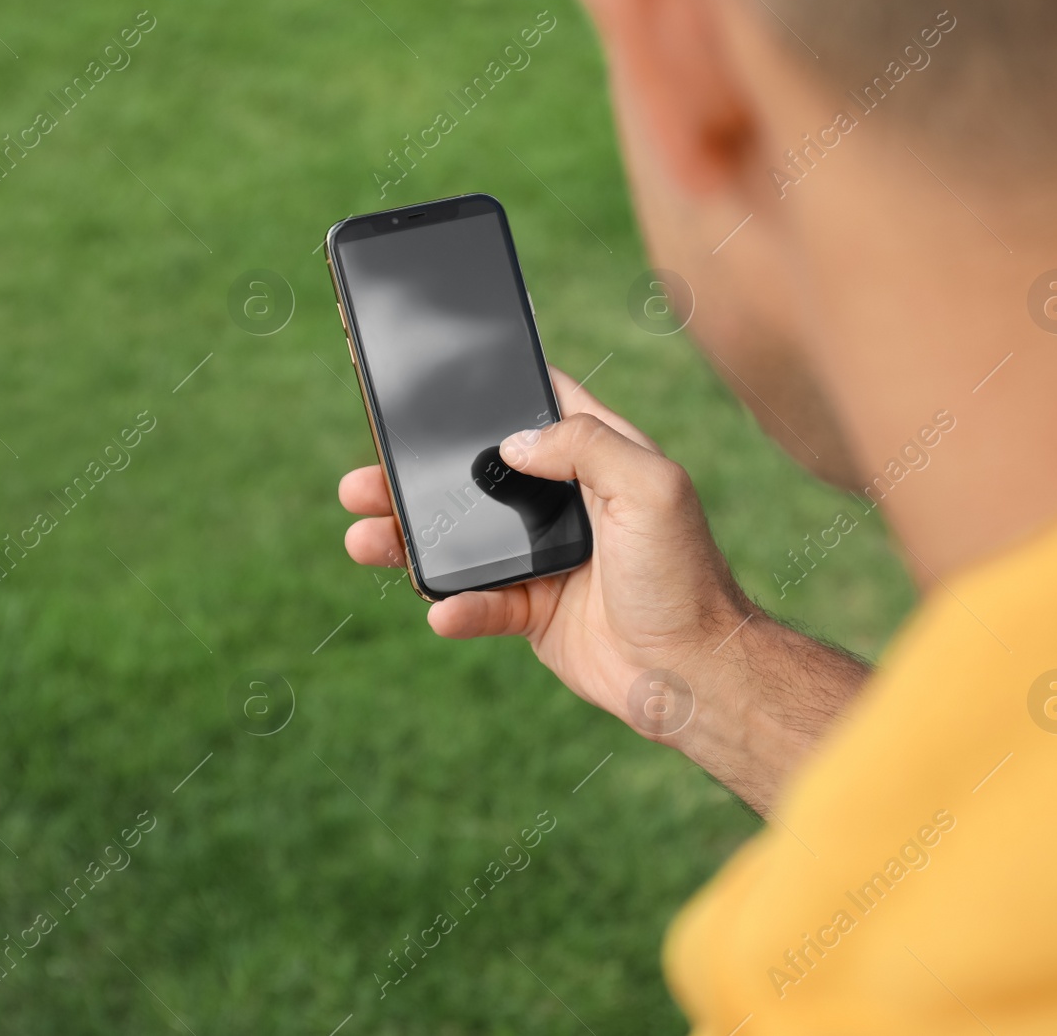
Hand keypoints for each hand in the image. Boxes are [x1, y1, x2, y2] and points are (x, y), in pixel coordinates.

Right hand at [338, 368, 865, 812]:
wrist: (694, 675)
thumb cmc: (685, 576)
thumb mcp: (653, 488)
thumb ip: (587, 447)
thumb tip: (512, 442)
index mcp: (598, 457)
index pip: (534, 406)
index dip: (485, 391)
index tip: (426, 380)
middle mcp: (565, 501)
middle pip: (475, 475)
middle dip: (415, 474)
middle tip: (363, 477)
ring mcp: (543, 557)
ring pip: (461, 539)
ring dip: (409, 539)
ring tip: (362, 538)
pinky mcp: (532, 611)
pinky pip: (478, 603)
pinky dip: (455, 606)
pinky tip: (442, 610)